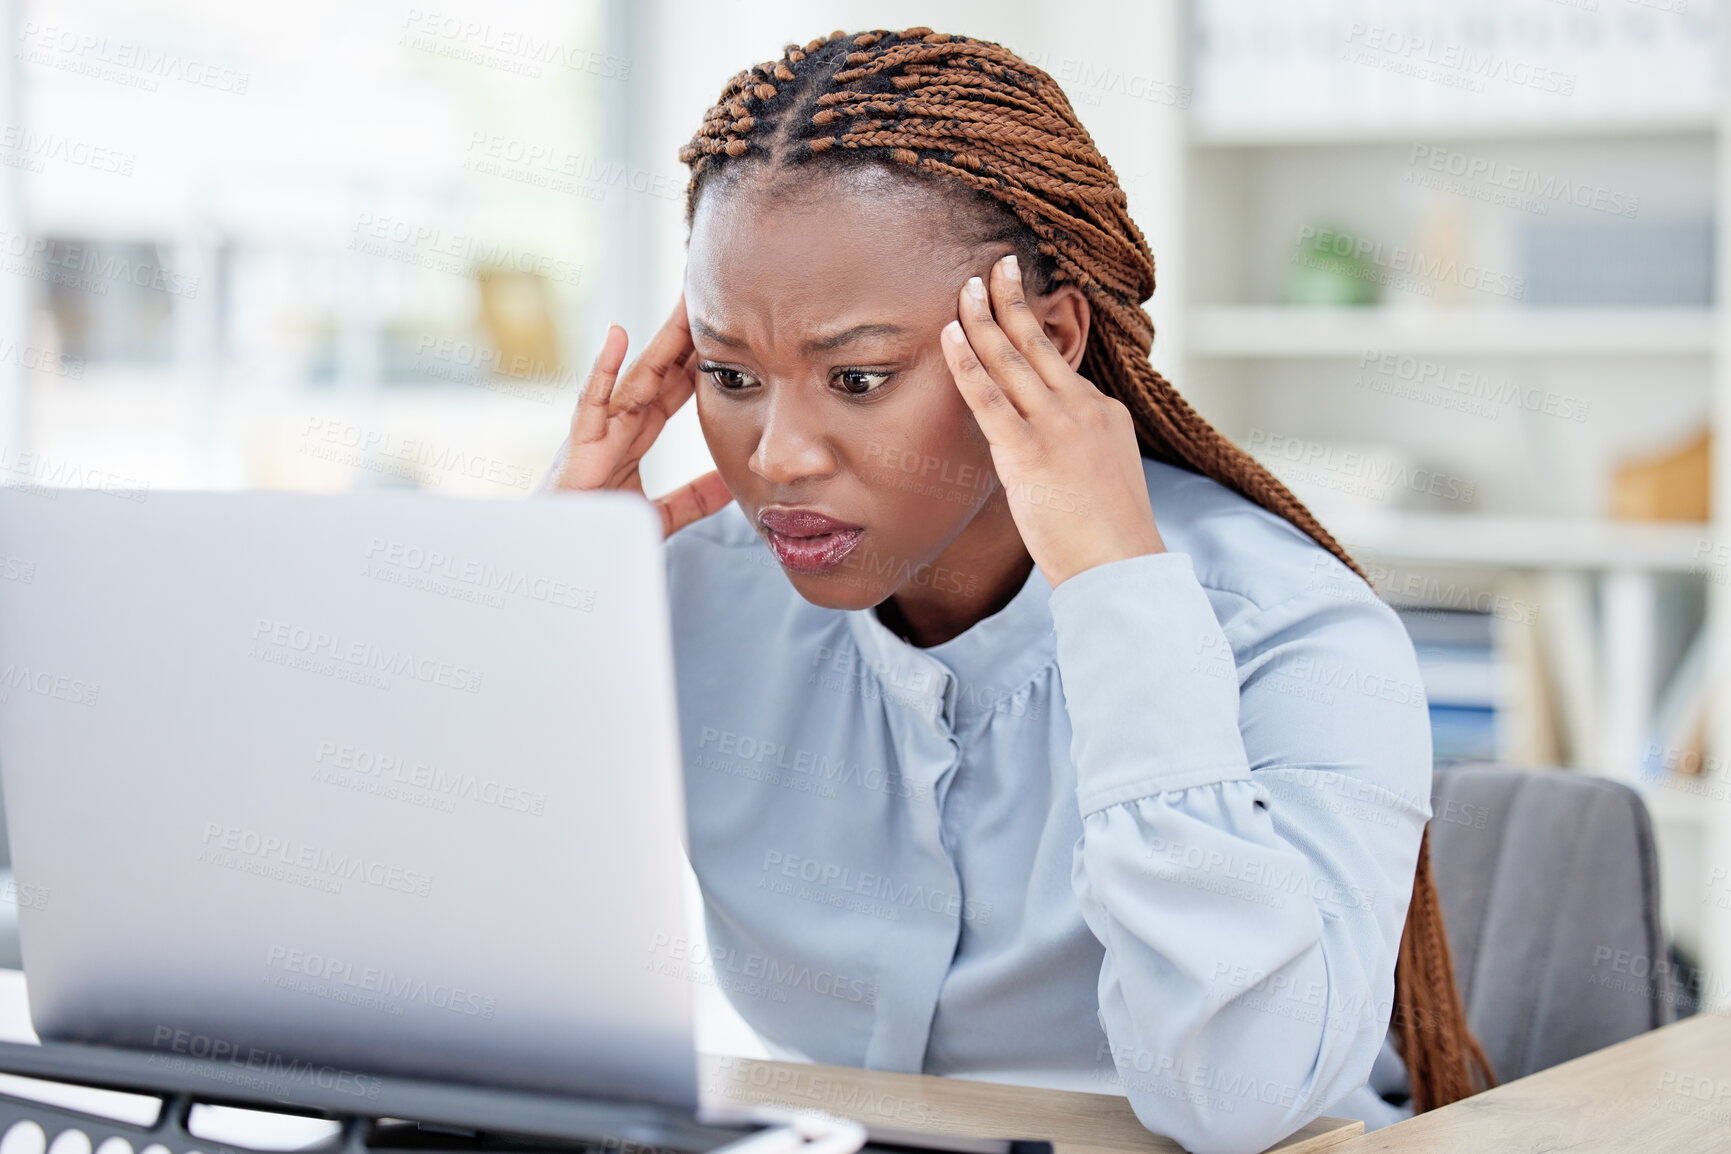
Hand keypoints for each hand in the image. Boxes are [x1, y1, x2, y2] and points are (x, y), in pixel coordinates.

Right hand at [545, 295, 733, 537]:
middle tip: (711, 297)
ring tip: (684, 306)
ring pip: (634, 378)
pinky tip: (618, 335)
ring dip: (660, 342)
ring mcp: (597, 431)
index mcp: (634, 437)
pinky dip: (604, 368)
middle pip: (659, 372)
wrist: (556, 563)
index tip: (727, 330)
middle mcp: (616, 425)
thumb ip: (692, 499)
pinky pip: (592, 401)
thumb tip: (729, 484)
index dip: (699, 360)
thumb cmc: (595, 533)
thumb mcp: (658, 515)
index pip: (673, 389)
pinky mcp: (578, 446)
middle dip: (685, 337)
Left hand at [940, 254, 1164, 587]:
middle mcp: (1081, 408)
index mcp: (1102, 413)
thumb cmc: (1108, 536)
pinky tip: (950, 335)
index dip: (1034, 330)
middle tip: (995, 265)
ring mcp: (1055, 426)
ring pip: (1012, 359)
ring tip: (965, 286)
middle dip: (1013, 300)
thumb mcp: (1101, 478)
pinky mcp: (1026, 451)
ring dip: (984, 318)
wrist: (1120, 564)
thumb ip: (1074, 452)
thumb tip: (1045, 453)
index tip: (1018, 302)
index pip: (1059, 363)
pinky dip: (966, 362)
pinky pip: (988, 397)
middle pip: (1038, 344)